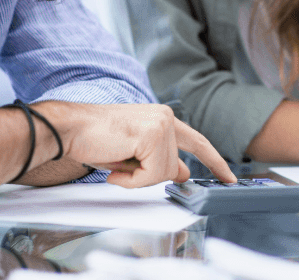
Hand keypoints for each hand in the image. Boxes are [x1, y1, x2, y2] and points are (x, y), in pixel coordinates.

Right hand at [30, 102, 235, 187]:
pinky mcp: (153, 135)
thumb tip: (183, 172)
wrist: (69, 129)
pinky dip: (131, 180)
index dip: (214, 161)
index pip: (197, 142)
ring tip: (114, 161)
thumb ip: (159, 159)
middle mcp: (166, 117)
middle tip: (121, 166)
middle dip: (149, 176)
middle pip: (175, 167)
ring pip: (164, 173)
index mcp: (162, 118)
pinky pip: (152, 175)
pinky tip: (114, 167)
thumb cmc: (94, 139)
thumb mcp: (134, 153)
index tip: (229, 177)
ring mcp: (162, 124)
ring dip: (136, 178)